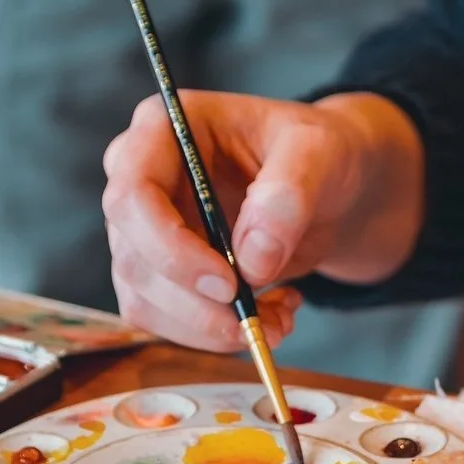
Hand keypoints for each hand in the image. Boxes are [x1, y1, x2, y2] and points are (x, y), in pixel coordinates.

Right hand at [103, 89, 423, 351]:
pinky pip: (166, 321)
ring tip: (278, 318)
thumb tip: (252, 260)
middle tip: (255, 320)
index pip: (131, 195)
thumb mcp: (321, 154)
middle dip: (195, 304)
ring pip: (145, 300)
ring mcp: (144, 231)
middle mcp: (141, 179)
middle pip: (133, 258)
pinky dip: (215, 335)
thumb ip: (289, 195)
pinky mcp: (160, 274)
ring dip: (210, 328)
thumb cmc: (319, 155)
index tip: (228, 283)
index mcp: (164, 129)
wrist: (331, 190)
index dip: (170, 248)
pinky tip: (268, 315)